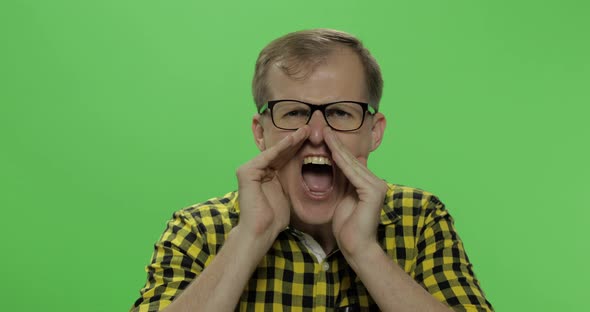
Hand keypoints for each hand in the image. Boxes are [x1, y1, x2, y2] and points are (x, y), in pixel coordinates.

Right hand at [236, 126, 309, 240]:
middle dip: (295, 140)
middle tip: (309, 128)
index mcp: (265, 174)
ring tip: (304, 130)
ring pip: (274, 151)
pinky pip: (267, 157)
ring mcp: (248, 169)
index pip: (283, 157)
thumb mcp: (287, 193)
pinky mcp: (246, 172)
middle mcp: (255, 169)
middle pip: (279, 152)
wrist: (261, 231)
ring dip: (290, 140)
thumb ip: (290, 180)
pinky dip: (281, 148)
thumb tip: (307, 171)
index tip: (313, 139)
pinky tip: (293, 140)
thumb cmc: (274, 218)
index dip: (297, 148)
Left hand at [324, 127, 387, 256]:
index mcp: (370, 184)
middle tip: (323, 128)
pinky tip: (331, 151)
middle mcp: (376, 182)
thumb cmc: (348, 228)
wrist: (356, 247)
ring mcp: (377, 186)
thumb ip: (343, 183)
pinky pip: (352, 173)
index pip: (351, 163)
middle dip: (336, 144)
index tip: (324, 136)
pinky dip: (341, 161)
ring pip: (352, 163)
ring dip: (337, 148)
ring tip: (325, 133)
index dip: (337, 149)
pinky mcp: (373, 191)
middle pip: (352, 160)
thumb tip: (336, 166)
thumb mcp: (343, 199)